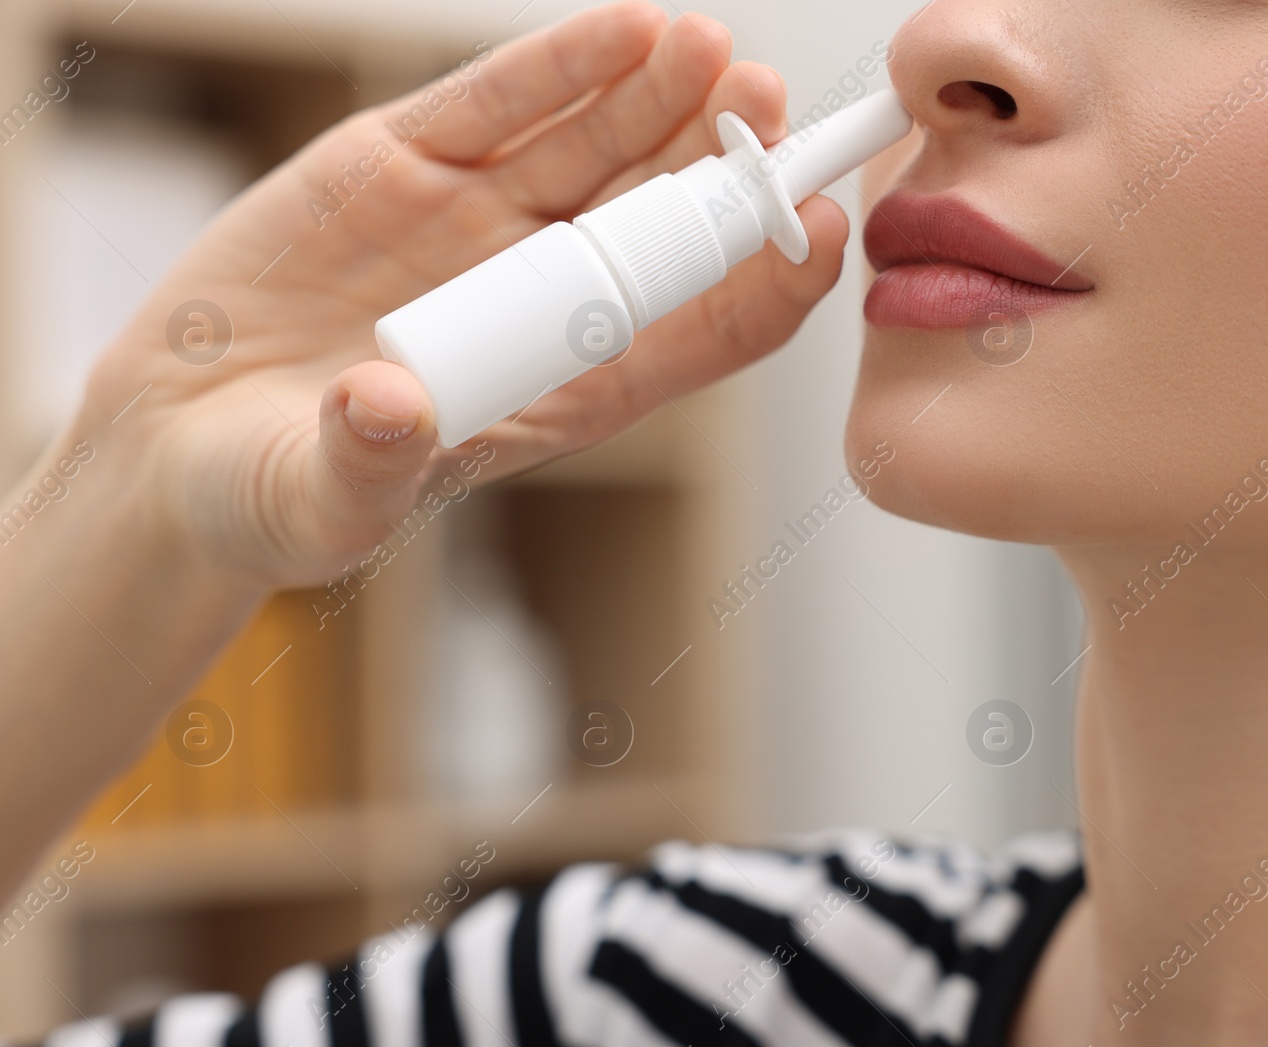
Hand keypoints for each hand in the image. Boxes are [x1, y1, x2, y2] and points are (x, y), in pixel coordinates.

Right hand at [81, 2, 848, 587]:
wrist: (177, 442)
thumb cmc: (276, 496)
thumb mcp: (320, 503)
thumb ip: (363, 465)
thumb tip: (387, 410)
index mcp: (564, 387)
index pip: (701, 333)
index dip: (766, 281)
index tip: (815, 230)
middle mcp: (542, 298)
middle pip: (663, 222)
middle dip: (719, 165)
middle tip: (769, 105)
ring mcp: (480, 224)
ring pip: (597, 146)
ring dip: (659, 97)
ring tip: (711, 49)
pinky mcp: (407, 166)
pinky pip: (500, 105)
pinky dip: (559, 67)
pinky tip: (624, 32)